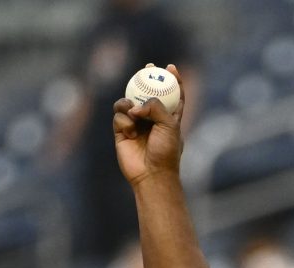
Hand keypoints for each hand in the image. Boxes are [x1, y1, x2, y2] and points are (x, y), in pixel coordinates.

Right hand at [113, 63, 184, 185]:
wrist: (151, 174)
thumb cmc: (166, 152)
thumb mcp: (169, 126)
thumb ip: (156, 107)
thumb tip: (137, 104)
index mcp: (170, 119)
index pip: (173, 96)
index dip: (174, 82)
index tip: (172, 68)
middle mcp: (153, 119)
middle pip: (148, 94)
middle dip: (147, 79)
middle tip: (148, 67)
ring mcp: (137, 124)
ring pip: (129, 102)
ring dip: (130, 102)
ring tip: (134, 112)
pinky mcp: (122, 131)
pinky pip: (119, 115)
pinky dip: (124, 120)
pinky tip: (130, 132)